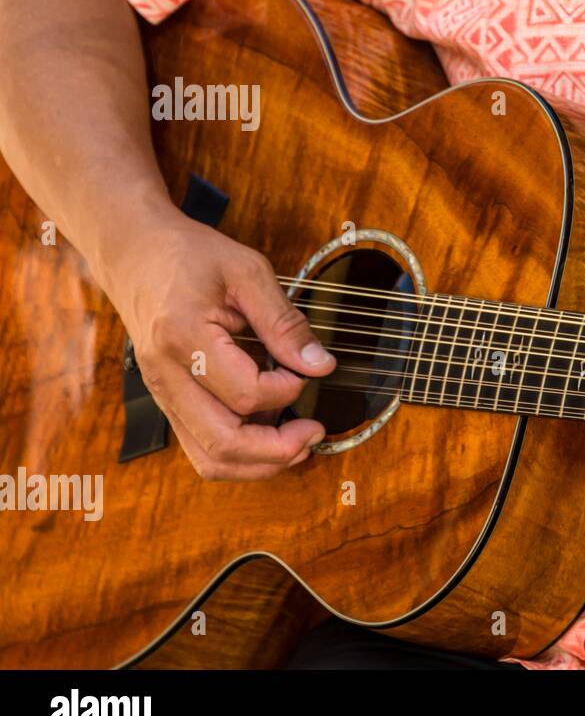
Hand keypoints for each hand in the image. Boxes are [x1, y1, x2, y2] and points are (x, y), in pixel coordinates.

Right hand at [101, 210, 335, 480]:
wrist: (133, 253)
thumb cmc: (188, 256)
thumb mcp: (247, 272)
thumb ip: (284, 322)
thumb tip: (321, 365)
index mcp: (183, 337)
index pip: (244, 394)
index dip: (287, 390)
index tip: (307, 369)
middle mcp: (165, 376)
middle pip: (222, 443)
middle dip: (278, 450)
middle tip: (315, 431)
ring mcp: (162, 394)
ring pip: (209, 458)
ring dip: (260, 462)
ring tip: (300, 441)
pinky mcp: (168, 401)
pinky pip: (202, 446)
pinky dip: (241, 452)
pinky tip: (272, 432)